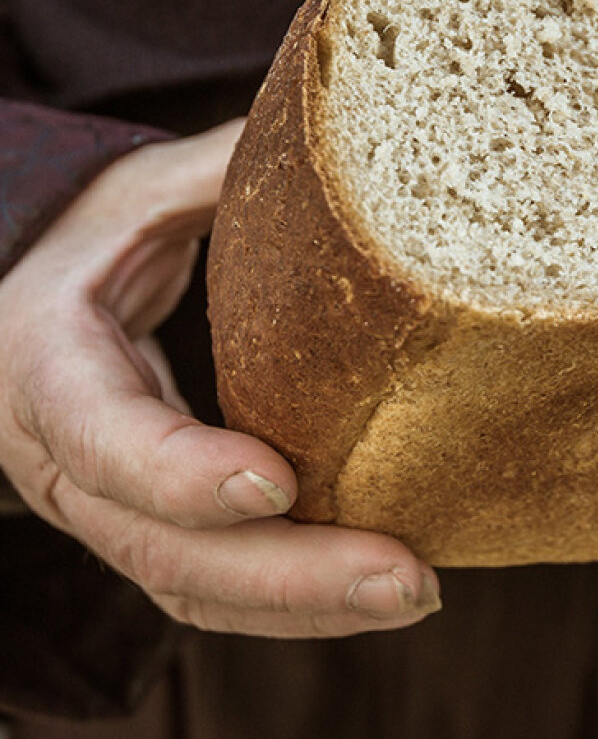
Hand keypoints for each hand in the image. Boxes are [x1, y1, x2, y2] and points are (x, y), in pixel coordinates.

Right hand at [0, 120, 439, 636]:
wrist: (24, 311)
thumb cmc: (86, 243)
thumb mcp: (135, 193)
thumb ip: (217, 171)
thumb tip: (344, 127)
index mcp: (47, 365)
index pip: (101, 436)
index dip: (179, 470)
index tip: (278, 479)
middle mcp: (64, 462)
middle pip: (164, 551)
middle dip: (290, 576)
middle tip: (407, 580)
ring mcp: (105, 513)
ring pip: (194, 594)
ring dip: (308, 610)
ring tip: (417, 594)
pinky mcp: (149, 535)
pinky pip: (214, 596)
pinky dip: (293, 608)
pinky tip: (378, 595)